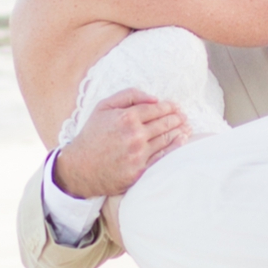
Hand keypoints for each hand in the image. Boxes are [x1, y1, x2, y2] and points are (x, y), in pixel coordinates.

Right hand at [55, 92, 189, 198]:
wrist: (80, 167)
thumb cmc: (92, 135)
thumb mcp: (104, 107)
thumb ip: (128, 96)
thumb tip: (154, 98)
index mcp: (127, 118)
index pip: (156, 109)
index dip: (168, 107)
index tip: (174, 106)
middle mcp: (135, 136)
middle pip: (164, 124)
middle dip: (176, 118)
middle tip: (183, 116)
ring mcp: (138, 154)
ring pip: (165, 140)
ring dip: (179, 131)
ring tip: (186, 126)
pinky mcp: (139, 170)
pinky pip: (162, 157)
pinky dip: (174, 147)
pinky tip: (181, 140)